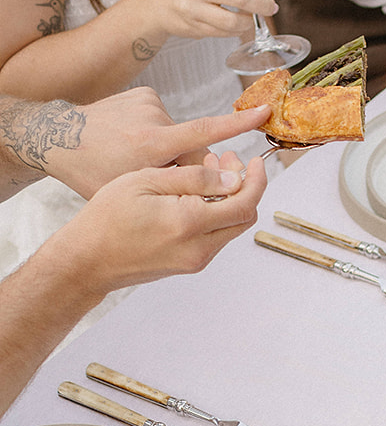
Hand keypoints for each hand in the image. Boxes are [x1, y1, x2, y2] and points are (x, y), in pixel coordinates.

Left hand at [42, 88, 270, 197]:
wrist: (57, 136)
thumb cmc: (90, 169)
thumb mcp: (132, 190)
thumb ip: (174, 189)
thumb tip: (212, 182)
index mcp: (151, 144)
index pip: (205, 131)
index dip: (237, 124)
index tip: (263, 112)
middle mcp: (153, 117)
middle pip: (191, 147)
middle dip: (184, 165)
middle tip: (156, 177)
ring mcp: (148, 102)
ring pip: (177, 136)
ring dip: (167, 150)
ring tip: (134, 156)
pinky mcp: (144, 93)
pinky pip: (165, 120)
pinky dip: (156, 133)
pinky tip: (132, 139)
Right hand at [63, 153, 266, 297]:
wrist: (88, 260)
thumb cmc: (108, 217)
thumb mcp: (147, 180)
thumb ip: (194, 179)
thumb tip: (232, 177)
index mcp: (190, 223)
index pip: (244, 203)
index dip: (256, 180)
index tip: (255, 161)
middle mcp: (199, 248)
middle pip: (244, 218)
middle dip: (244, 187)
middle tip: (227, 161)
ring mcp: (195, 261)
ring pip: (231, 228)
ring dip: (228, 200)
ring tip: (207, 173)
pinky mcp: (188, 265)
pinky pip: (215, 237)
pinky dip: (215, 215)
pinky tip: (196, 196)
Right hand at [132, 0, 278, 43]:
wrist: (157, 5)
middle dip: (262, 4)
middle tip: (271, 6)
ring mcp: (194, 9)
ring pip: (234, 20)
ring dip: (250, 21)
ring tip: (253, 17)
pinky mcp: (195, 28)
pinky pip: (225, 32)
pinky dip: (237, 30)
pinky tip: (238, 23)